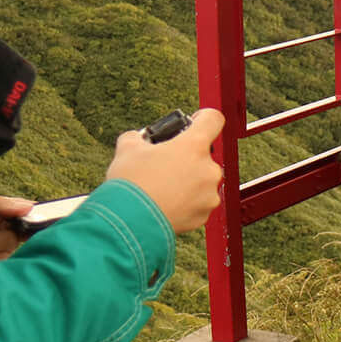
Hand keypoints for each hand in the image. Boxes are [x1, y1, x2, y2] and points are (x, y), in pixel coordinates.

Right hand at [104, 108, 226, 232]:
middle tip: (163, 166)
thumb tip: (139, 139)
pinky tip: (165, 204)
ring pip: (201, 181)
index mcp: (194, 146)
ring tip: (162, 188)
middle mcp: (209, 168)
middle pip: (203, 156)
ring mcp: (209, 194)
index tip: (195, 122)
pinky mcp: (205, 214)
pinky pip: (198, 203)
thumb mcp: (127, 148)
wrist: (128, 223)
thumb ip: (138, 137)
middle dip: (186, 159)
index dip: (203, 118)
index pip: (213, 119)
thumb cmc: (130, 183)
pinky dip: (186, 203)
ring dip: (187, 182)